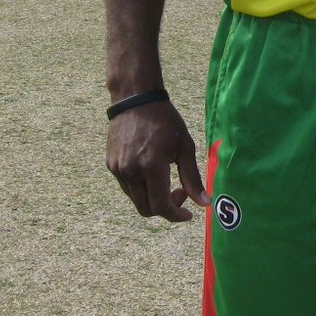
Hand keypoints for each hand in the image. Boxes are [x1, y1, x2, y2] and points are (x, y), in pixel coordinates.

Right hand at [106, 100, 208, 222]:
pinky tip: (153, 173)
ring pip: (136, 200)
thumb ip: (193, 177)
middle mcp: (130, 172)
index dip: (176, 215)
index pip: (161, 206)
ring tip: (167, 180)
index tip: (189, 214)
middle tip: (181, 193)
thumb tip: (204, 202)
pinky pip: (128, 188)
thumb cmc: (166, 120)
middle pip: (146, 209)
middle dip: (166, 208)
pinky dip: (142, 189)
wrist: (136, 100)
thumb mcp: (185, 146)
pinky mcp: (111, 166)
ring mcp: (118, 170)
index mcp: (151, 166)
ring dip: (153, 198)